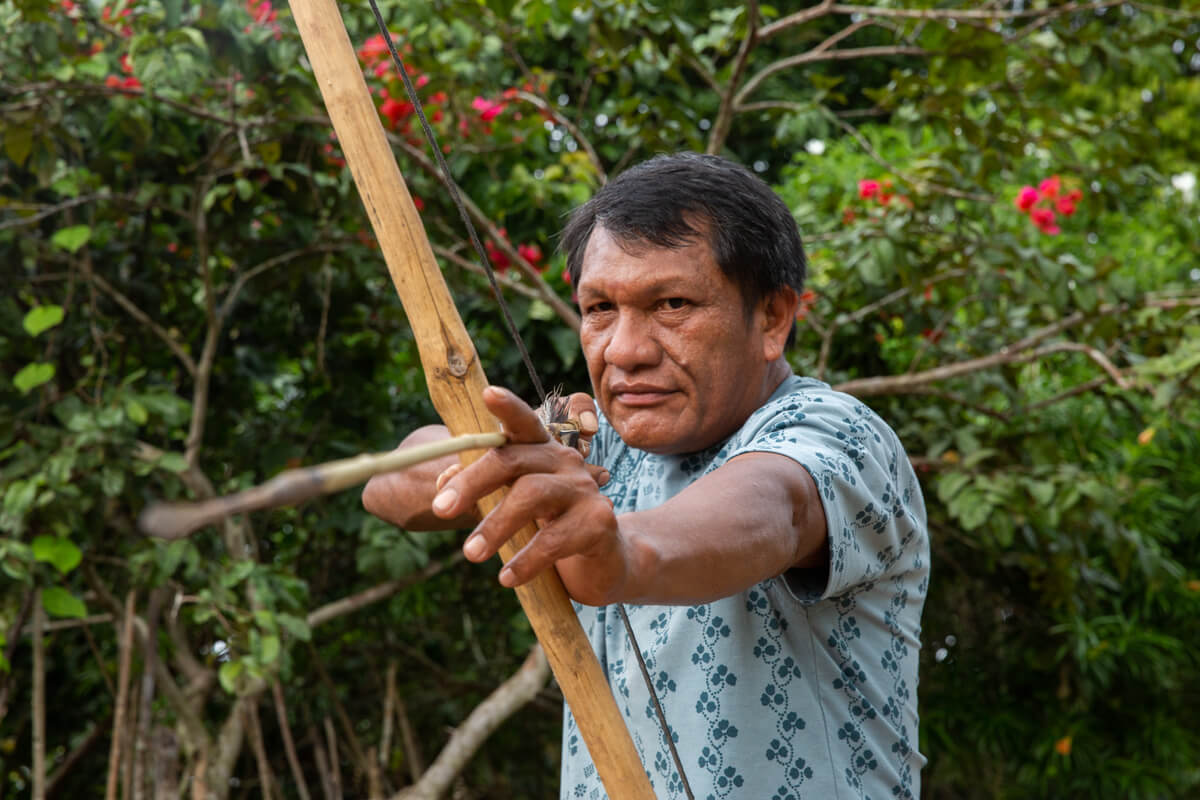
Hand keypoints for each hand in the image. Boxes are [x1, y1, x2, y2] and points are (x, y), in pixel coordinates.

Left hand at [430, 386, 629, 604]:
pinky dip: (526, 560)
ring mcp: (584, 489)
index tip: (488, 394)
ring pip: (532, 494)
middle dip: (472, 482)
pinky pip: (554, 539)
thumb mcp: (513, 507)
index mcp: (542, 452)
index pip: (523, 424)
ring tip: (470, 554)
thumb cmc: (550, 529)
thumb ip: (480, 491)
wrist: (604, 564)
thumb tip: (441, 485)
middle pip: (513, 460)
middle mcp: (565, 462)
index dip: (508, 407)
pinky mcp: (599, 522)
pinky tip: (507, 577)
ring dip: (496, 525)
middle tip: (439, 508)